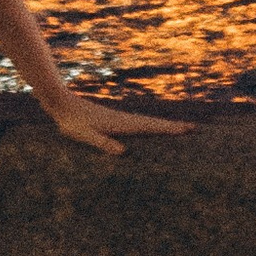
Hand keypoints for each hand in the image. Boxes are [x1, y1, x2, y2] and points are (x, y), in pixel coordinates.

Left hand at [43, 87, 188, 149]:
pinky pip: (138, 124)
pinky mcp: (114, 121)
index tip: (187, 129)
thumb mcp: (86, 136)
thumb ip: (103, 143)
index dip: (169, 129)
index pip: (150, 128)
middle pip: (153, 124)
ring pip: (147, 123)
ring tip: (179, 129)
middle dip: (173, 126)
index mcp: (122, 124)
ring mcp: (120, 119)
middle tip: (194, 128)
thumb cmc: (72, 122)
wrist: (61, 103)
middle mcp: (124, 120)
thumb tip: (123, 152)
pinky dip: (150, 126)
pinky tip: (150, 130)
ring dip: (164, 126)